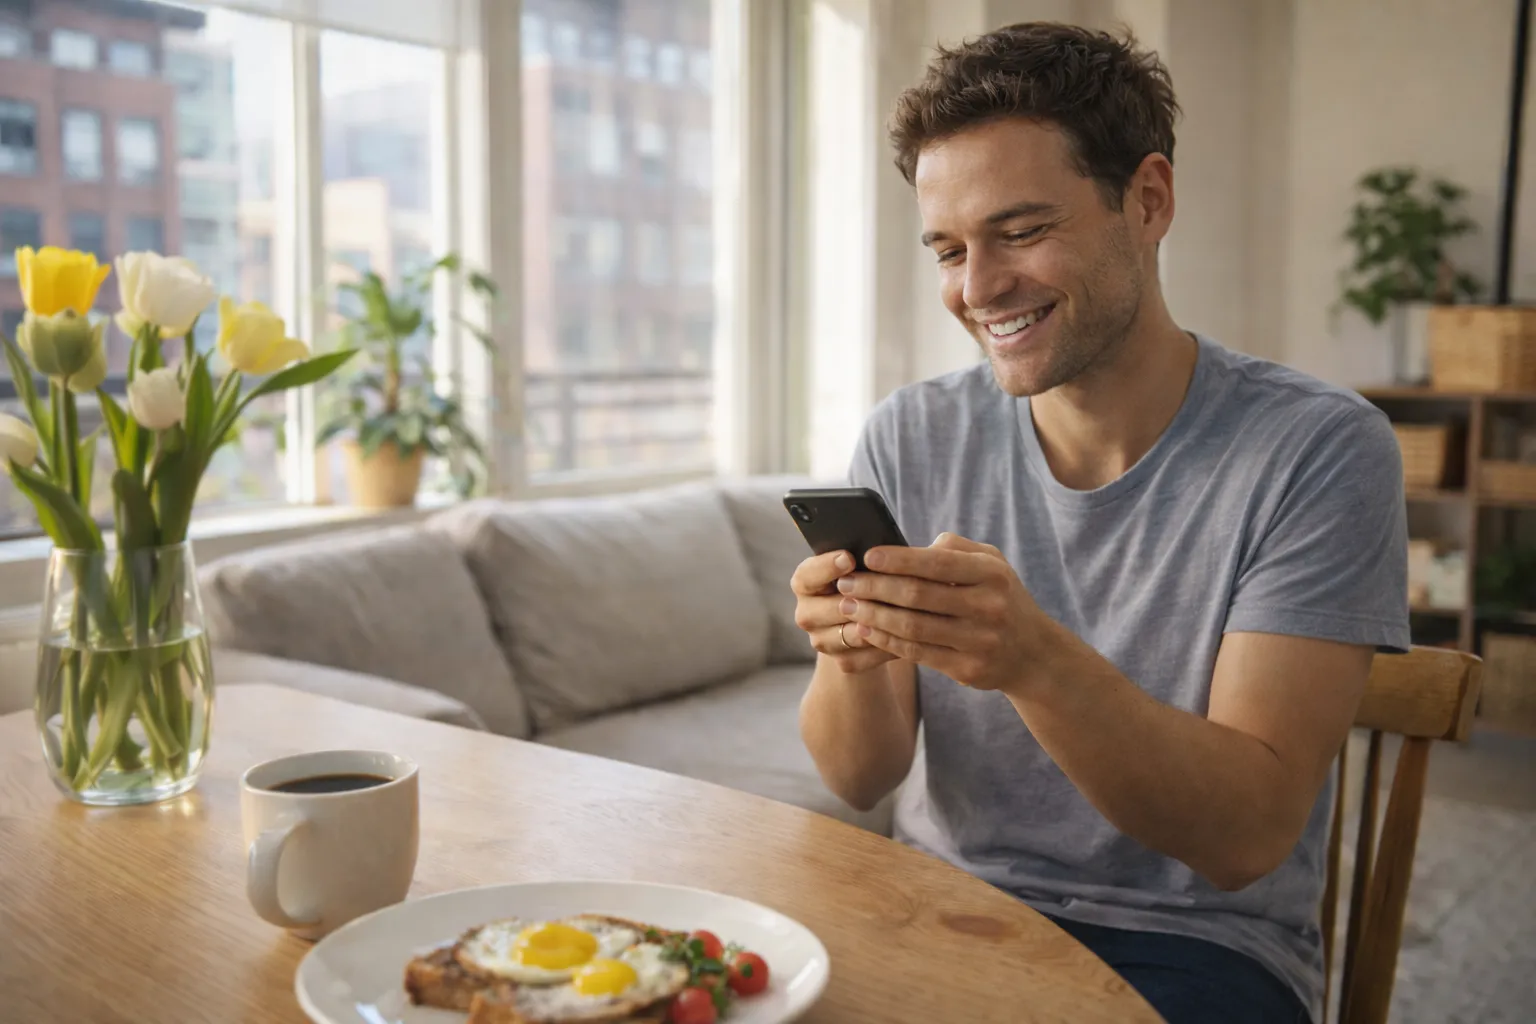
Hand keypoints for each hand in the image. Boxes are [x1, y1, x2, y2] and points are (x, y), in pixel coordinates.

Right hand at [791, 550, 900, 674]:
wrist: (869, 616)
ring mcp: (822, 640)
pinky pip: (866, 657)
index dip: (827, 566)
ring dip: (877, 625)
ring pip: (851, 634)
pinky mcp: (842, 661)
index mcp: (805, 581)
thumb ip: (864, 556)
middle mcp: (807, 613)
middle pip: (830, 608)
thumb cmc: (867, 576)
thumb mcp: (861, 563)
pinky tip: (907, 636)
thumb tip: (878, 546)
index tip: (849, 558)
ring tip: (903, 612)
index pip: (808, 574)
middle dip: (859, 599)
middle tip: (882, 588)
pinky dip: (886, 647)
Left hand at [836, 533, 1049, 691]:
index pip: (937, 563)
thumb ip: (955, 548)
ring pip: (913, 627)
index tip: (867, 556)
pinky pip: (917, 653)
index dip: (898, 560)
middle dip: (875, 588)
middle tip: (845, 583)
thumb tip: (910, 547)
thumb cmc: (1001, 597)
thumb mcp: (992, 563)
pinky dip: (887, 640)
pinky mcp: (967, 669)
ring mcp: (979, 641)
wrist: (1034, 654)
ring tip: (847, 606)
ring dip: (874, 616)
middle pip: (918, 596)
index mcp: (991, 574)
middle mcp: (988, 606)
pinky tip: (866, 630)